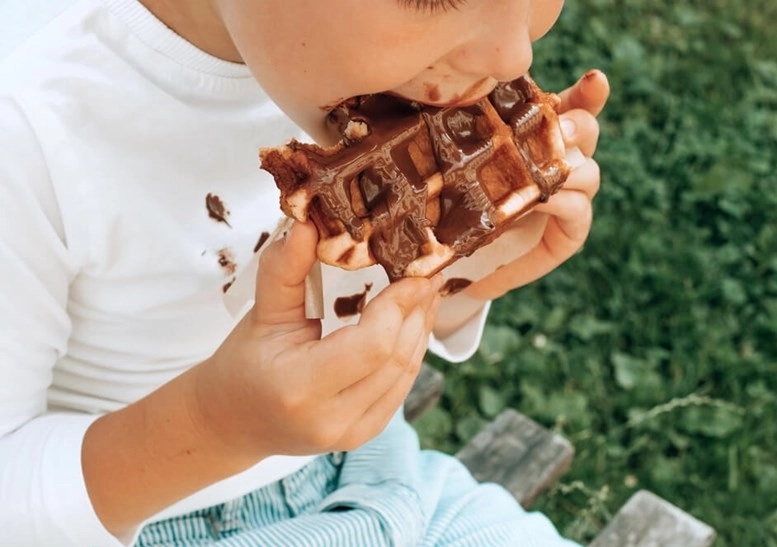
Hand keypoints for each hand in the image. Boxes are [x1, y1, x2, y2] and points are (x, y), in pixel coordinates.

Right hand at [192, 221, 441, 458]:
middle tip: (427, 274)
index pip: (372, 345)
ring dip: (420, 330)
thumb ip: (285, 268)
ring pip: (405, 374)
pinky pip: (400, 388)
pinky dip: (410, 352)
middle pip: (396, 359)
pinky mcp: (364, 434)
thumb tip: (309, 222)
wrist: (232, 421)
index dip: (399, 305)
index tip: (414, 272)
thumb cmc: (242, 364)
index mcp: (300, 388)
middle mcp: (332, 420)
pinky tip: (412, 324)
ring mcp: (352, 433)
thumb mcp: (261, 312)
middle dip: (417, 312)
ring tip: (426, 293)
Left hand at [462, 69, 609, 300]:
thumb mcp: (454, 166)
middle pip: (586, 131)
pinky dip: (563, 202)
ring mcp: (570, 199)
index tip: (595, 78)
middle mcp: (560, 164)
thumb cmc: (452, 208)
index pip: (570, 107)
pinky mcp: (569, 233)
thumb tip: (443, 96)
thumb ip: (463, 137)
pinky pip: (578, 209)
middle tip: (560, 127)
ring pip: (588, 171)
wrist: (454, 264)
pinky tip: (542, 200)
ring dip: (569, 167)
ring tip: (548, 168)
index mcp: (537, 139)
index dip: (587, 93)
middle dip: (579, 124)